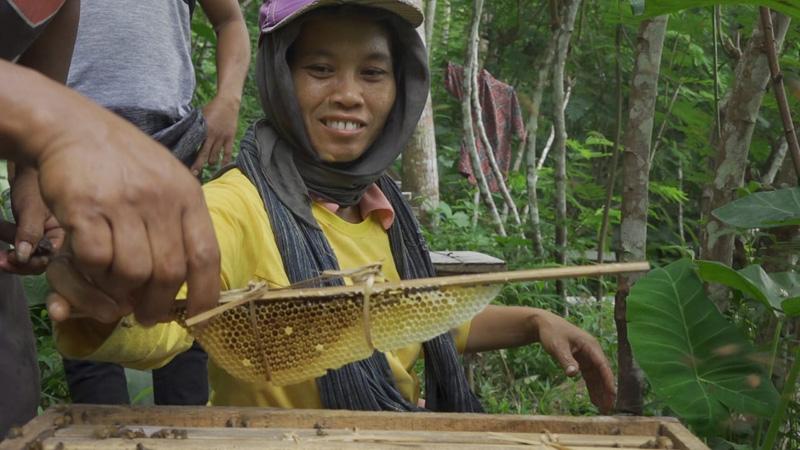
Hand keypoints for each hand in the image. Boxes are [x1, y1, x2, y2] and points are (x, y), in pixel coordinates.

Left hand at [0, 164, 63, 273]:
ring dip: (10, 253)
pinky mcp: (29, 231)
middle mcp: (57, 237)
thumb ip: (29, 233)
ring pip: (27, 253)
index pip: (51, 257)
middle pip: (40, 259)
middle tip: (2, 261)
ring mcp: (42, 234)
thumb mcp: (31, 209)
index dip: (33, 262)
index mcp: (67, 233)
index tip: (13, 259)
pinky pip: (19, 243)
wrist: (25, 167)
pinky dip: (7, 240)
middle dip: (19, 262)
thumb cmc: (34, 183)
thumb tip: (24, 257)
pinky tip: (0, 230)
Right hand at [31, 95, 220, 325]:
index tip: (199, 320)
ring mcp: (123, 204)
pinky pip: (96, 260)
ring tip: (118, 291)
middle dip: (158, 305)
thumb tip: (191, 275)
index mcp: (188, 196)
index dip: (205, 295)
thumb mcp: (169, 179)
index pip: (206, 256)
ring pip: (133, 272)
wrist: (73, 128)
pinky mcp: (85, 208)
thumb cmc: (126, 160)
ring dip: (123, 291)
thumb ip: (181, 221)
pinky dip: (95, 273)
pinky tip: (94, 267)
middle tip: (147, 317)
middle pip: (169, 272)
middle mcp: (161, 200)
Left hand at [191, 95, 239, 175]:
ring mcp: (222, 137)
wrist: (228, 102)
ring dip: (211, 162)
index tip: (186, 166)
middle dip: (199, 165)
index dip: (191, 157)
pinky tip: (222, 165)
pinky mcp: (230, 137)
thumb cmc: (211, 107)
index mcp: (203, 130)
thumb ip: (194, 126)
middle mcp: (212, 136)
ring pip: (215, 155)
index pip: (195, 147)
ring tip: (208, 165)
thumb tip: (184, 134)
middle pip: (204, 155)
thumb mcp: (199, 116)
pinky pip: (228, 152)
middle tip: (194, 173)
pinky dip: (225, 159)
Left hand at [533, 310, 615, 412]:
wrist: (544, 324)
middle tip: (609, 407)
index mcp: (590, 345)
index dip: (607, 380)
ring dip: (600, 391)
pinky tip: (594, 399)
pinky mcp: (581, 360)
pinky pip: (589, 376)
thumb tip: (574, 374)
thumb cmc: (552, 332)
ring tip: (604, 408)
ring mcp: (588, 356)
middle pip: (602, 373)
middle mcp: (592, 351)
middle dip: (606, 390)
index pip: (602, 365)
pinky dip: (592, 387)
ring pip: (596, 376)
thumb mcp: (557, 346)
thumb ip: (566, 360)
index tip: (612, 394)